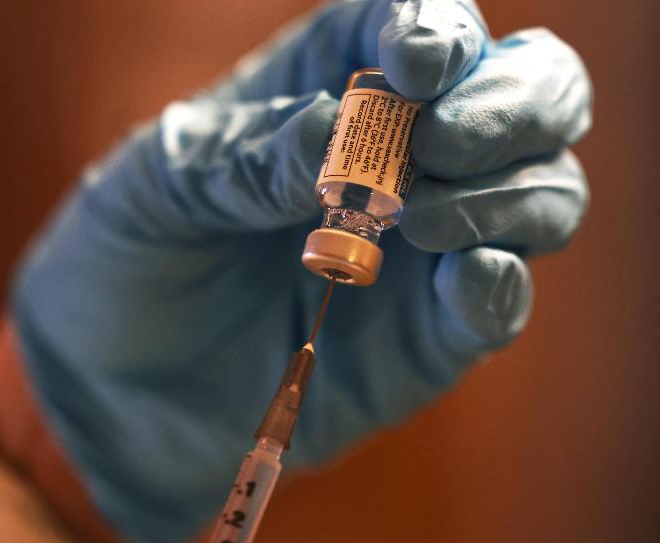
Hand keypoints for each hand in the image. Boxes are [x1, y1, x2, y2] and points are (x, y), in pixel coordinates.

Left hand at [12, 0, 591, 542]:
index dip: (439, 28)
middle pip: (530, 90)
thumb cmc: (127, 257)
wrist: (111, 388)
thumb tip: (342, 135)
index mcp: (333, 84)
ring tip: (414, 222)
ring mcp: (432, 245)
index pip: (424, 24)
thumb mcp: (157, 185)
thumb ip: (248, 155)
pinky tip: (464, 280)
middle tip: (439, 143)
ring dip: (509, 192)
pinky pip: (503, 298)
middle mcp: (406, 154)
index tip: (410, 67)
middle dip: (510, 103)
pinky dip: (502, 283)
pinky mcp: (434, 335)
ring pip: (548, 189)